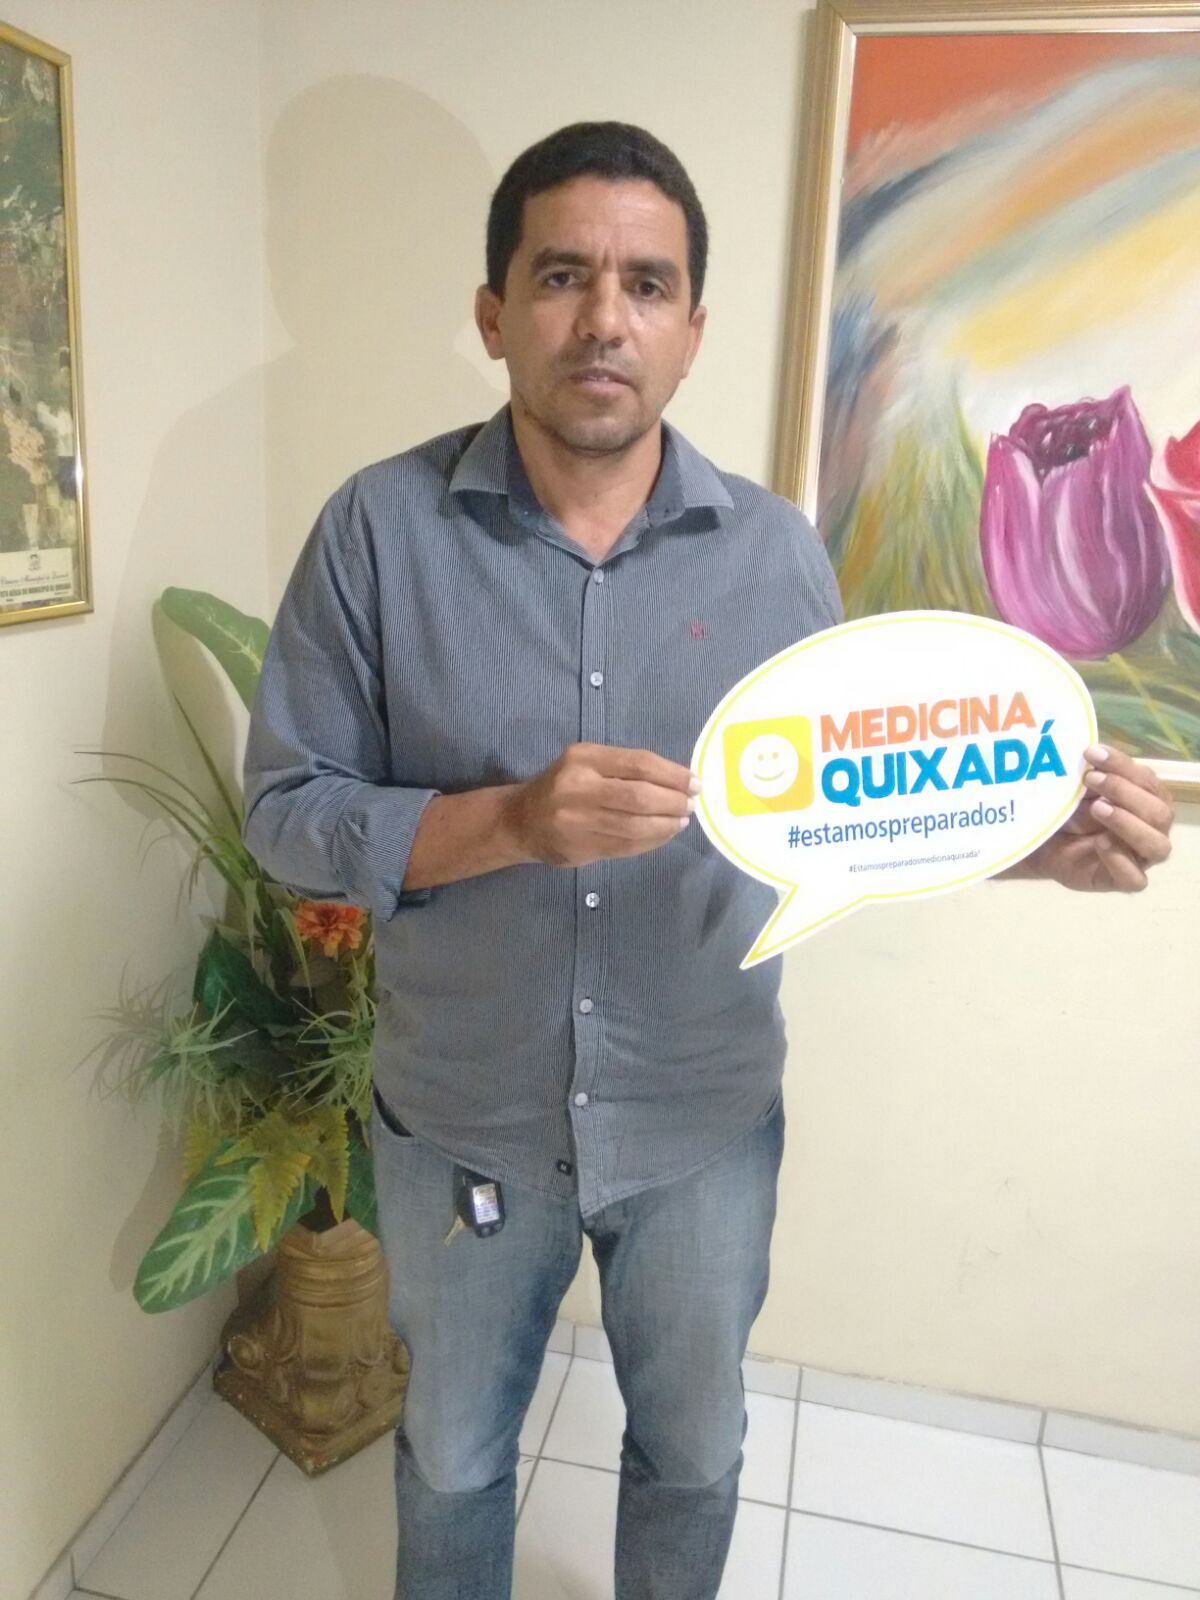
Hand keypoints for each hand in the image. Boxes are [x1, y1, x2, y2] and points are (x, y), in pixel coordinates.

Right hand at [506, 743, 699, 867]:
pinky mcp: (580, 847)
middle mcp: (578, 787)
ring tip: (681, 821)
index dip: (672, 775)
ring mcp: (577, 820)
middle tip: (690, 805)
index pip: (639, 763)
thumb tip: (678, 781)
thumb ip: (624, 769)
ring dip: (666, 824)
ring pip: (635, 824)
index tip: (694, 783)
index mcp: (584, 758)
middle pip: (640, 795)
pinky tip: (664, 835)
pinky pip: (626, 846)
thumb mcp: (586, 764)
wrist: (521, 820)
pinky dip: (651, 841)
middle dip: (673, 801)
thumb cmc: (563, 787)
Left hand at [1020, 744, 1174, 891]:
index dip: (1123, 766)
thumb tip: (1093, 752)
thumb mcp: (1080, 788)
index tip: (1092, 753)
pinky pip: (1135, 879)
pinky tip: (1101, 843)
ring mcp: (1140, 857)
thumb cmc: (1071, 811)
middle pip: (1160, 813)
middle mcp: (1153, 829)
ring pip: (1158, 846)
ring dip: (1129, 824)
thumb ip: (1094, 773)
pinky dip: (1120, 860)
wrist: (1043, 842)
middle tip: (1090, 780)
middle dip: (1125, 792)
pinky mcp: (1122, 880)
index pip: (1150, 781)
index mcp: (1149, 800)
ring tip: (1097, 808)